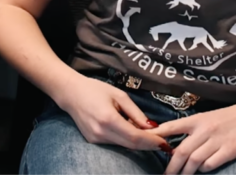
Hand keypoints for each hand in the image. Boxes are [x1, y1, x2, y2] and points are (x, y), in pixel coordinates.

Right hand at [54, 76, 172, 153]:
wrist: (70, 93)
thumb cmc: (95, 89)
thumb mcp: (119, 95)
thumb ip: (136, 112)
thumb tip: (151, 127)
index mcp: (108, 118)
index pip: (135, 137)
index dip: (152, 141)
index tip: (165, 142)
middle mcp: (101, 132)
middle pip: (131, 145)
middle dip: (149, 145)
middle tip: (163, 143)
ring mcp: (95, 139)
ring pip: (124, 146)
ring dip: (139, 143)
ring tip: (150, 136)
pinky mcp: (93, 141)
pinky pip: (115, 143)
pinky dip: (127, 140)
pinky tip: (132, 133)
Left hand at [149, 101, 235, 173]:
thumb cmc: (229, 117)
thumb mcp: (207, 118)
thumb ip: (191, 129)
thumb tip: (172, 143)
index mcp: (197, 119)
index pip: (172, 127)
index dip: (158, 135)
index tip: (146, 142)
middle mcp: (205, 129)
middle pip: (182, 150)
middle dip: (172, 166)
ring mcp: (217, 140)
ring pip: (194, 159)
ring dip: (186, 171)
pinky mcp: (230, 150)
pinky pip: (211, 163)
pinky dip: (204, 169)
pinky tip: (203, 170)